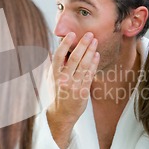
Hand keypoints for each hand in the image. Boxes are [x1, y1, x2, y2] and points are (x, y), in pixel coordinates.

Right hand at [46, 32, 99, 148]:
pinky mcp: (83, 91)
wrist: (61, 114)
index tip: (71, 34)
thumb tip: (60, 47)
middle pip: (74, 58)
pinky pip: (90, 74)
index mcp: (54, 74)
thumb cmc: (57, 93)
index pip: (59, 56)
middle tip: (89, 34)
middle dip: (83, 44)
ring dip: (90, 51)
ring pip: (84, 65)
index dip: (65, 44)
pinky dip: (94, 63)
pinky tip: (96, 55)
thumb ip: (56, 65)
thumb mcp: (51, 79)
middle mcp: (63, 79)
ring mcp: (74, 85)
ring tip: (95, 41)